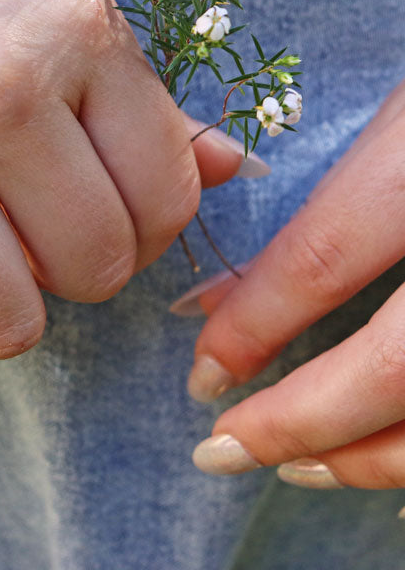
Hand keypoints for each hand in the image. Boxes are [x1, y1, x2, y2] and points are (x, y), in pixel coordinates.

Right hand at [0, 0, 251, 387]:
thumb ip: (141, 82)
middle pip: (93, 265)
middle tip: (41, 238)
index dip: (149, 227)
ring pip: (2, 317)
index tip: (111, 218)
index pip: (165, 195)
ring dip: (9, 321)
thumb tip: (230, 166)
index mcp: (73, 31)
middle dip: (81, 271)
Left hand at [175, 79, 404, 488]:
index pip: (325, 260)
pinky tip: (387, 459)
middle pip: (399, 367)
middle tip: (223, 450)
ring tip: (295, 463)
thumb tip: (217, 304)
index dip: (255, 327)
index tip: (202, 378)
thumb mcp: (396, 125)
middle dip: (303, 420)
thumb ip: (319, 215)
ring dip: (372, 457)